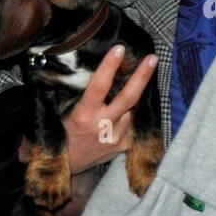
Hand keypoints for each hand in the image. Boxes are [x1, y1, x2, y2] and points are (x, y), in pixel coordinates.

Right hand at [18, 46, 158, 174]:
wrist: (65, 166)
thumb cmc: (62, 134)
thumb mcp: (64, 113)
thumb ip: (81, 97)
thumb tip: (95, 72)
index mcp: (83, 115)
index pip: (99, 86)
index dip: (110, 66)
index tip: (119, 48)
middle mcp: (102, 126)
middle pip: (128, 97)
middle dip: (142, 76)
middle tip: (153, 58)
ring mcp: (115, 138)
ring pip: (131, 111)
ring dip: (132, 99)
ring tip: (135, 85)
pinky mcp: (123, 147)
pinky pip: (131, 125)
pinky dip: (129, 116)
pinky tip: (125, 111)